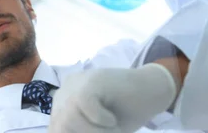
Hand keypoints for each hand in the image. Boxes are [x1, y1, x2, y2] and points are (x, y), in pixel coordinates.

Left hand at [50, 64, 176, 132]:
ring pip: (69, 118)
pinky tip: (112, 118)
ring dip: (94, 132)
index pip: (55, 128)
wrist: (151, 91)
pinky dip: (101, 119)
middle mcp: (65, 90)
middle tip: (110, 132)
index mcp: (62, 102)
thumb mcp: (97, 130)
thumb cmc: (125, 113)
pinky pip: (85, 105)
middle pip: (59, 125)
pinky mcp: (92, 80)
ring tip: (113, 129)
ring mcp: (77, 83)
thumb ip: (79, 131)